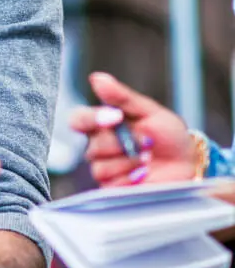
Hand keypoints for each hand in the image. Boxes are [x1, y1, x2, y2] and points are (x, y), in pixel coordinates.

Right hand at [70, 72, 195, 186]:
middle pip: (94, 146)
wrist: (188, 165)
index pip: (78, 120)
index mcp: (103, 124)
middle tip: (148, 142)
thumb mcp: (150, 111)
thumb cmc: (168, 135)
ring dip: (130, 161)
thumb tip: (97, 78)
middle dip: (124, 143)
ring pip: (101, 167)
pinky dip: (131, 178)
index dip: (91, 119)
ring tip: (149, 159)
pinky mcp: (112, 190)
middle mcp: (99, 146)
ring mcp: (105, 169)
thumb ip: (122, 97)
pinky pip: (111, 184)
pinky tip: (144, 174)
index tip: (115, 117)